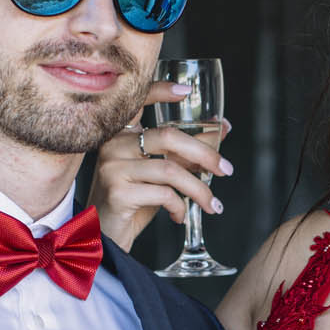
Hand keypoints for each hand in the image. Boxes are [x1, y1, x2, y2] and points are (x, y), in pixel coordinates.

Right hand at [90, 82, 232, 250]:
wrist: (103, 238)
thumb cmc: (132, 203)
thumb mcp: (161, 175)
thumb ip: (186, 152)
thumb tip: (222, 128)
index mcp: (122, 135)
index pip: (139, 102)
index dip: (161, 91)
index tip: (186, 91)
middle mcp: (113, 145)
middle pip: (168, 136)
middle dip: (205, 153)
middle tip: (226, 169)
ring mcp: (113, 168)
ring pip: (170, 169)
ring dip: (199, 188)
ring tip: (211, 204)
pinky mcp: (118, 192)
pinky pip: (163, 194)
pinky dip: (180, 206)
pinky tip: (181, 216)